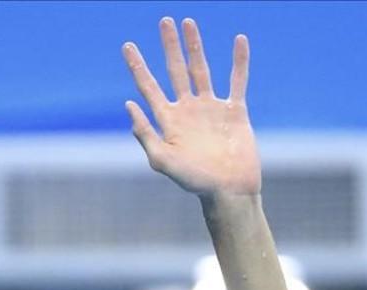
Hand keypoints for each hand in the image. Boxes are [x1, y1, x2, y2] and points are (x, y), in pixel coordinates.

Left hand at [123, 18, 259, 195]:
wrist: (228, 190)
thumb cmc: (194, 181)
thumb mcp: (162, 160)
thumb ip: (145, 133)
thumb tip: (129, 104)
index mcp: (168, 121)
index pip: (148, 87)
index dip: (138, 66)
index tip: (128, 45)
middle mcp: (187, 110)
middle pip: (175, 71)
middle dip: (168, 47)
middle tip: (163, 21)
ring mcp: (211, 109)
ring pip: (201, 69)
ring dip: (195, 46)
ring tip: (188, 22)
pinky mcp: (234, 111)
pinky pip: (237, 81)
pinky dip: (239, 61)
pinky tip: (239, 41)